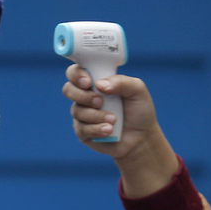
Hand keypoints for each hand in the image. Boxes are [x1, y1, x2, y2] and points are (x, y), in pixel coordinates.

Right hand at [62, 64, 179, 197]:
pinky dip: (96, 129)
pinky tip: (109, 131)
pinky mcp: (83, 132)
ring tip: (114, 120)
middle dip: (83, 96)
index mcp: (97, 81)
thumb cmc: (139, 111)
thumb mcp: (137, 91)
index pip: (76, 71)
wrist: (141, 138)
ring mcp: (83, 114)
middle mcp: (86, 96)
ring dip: (96, 116)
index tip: (88, 82)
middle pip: (68, 89)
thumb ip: (121, 82)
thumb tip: (100, 84)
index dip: (76, 74)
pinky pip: (81, 129)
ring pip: (77, 111)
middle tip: (100, 102)